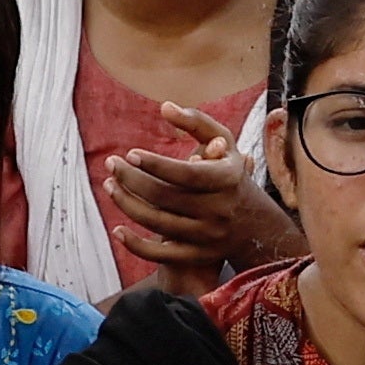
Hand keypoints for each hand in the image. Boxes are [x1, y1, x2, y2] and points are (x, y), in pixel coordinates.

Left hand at [96, 100, 298, 286]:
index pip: (185, 173)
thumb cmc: (230, 175)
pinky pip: (161, 256)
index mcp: (228, 180)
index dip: (154, 164)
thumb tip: (164, 107)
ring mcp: (208, 237)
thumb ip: (197, 122)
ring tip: (109, 185)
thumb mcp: (227, 144)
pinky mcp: (198, 257)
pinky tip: (116, 229)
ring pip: (157, 223)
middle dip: (131, 179)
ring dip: (126, 204)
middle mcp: (219, 211)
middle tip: (111, 164)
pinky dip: (135, 245)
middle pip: (165, 197)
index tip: (130, 153)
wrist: (255, 226)